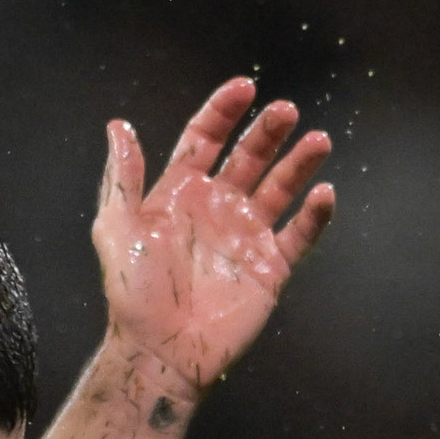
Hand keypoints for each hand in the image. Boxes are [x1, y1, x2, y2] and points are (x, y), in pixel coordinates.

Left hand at [93, 80, 335, 397]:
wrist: (160, 351)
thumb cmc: (133, 293)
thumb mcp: (117, 228)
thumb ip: (122, 176)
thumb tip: (118, 126)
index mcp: (180, 193)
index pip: (206, 139)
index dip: (223, 111)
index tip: (245, 87)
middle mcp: (217, 208)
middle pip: (250, 156)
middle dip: (268, 131)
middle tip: (285, 111)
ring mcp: (246, 236)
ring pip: (281, 187)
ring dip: (300, 162)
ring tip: (318, 140)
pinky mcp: (270, 267)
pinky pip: (299, 235)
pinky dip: (315, 214)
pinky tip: (323, 193)